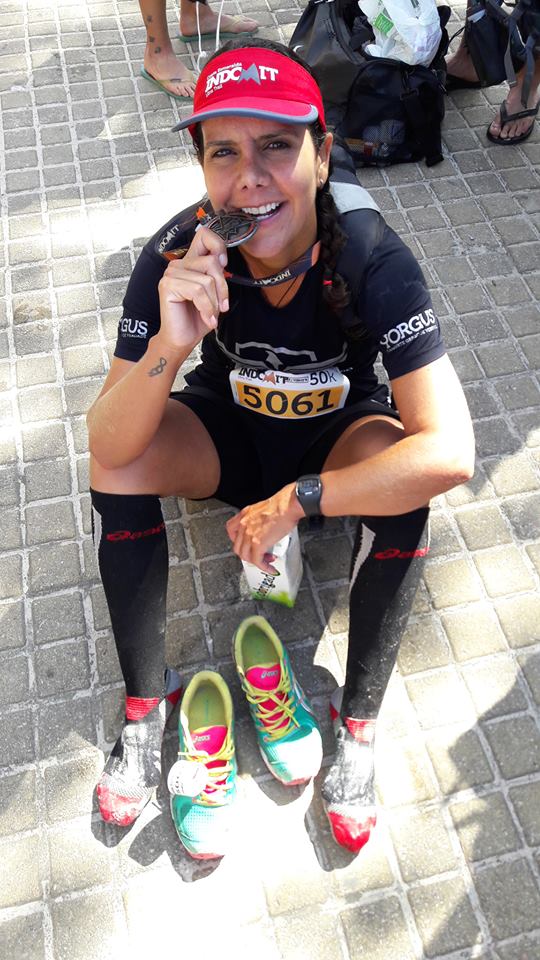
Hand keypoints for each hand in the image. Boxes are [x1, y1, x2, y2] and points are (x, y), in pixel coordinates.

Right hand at [157, 227, 229, 352]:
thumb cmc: (197, 319)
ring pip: (207, 280)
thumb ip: (216, 275)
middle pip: (212, 263)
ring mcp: (171, 274)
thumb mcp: (214, 294)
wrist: (182, 340)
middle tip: (222, 306)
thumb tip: (222, 261)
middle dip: (222, 288)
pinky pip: (198, 291)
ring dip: (214, 303)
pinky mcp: (167, 285)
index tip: (225, 265)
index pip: (204, 236)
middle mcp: (178, 264)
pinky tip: (206, 318)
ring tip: (210, 316)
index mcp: (189, 263)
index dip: (218, 246)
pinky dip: (206, 308)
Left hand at [226, 484, 302, 571]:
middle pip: (238, 547)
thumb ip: (259, 518)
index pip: (231, 530)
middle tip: (259, 555)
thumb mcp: (263, 508)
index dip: (237, 540)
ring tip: (267, 561)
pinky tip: (269, 567)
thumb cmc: (282, 505)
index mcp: (245, 515)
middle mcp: (244, 525)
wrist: (288, 505)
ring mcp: (249, 535)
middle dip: (248, 554)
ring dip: (256, 562)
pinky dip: (263, 567)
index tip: (245, 544)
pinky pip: (257, 561)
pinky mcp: (258, 544)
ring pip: (245, 556)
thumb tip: (265, 527)